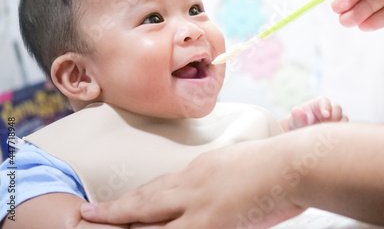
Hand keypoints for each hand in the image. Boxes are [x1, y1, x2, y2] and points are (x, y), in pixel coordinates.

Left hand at [81, 137, 305, 228]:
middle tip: (86, 214)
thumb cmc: (277, 163)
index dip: (136, 196)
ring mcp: (199, 205)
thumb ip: (221, 179)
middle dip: (115, 209)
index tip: (118, 201)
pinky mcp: (211, 223)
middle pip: (146, 200)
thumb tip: (215, 192)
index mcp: (201, 170)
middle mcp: (192, 185)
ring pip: (150, 220)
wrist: (293, 164)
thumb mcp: (240, 165)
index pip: (161, 186)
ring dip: (123, 226)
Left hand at [281, 97, 346, 131]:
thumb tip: (296, 111)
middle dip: (334, 117)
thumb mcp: (295, 121)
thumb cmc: (297, 125)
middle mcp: (329, 109)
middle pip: (337, 108)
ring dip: (338, 127)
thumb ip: (297, 117)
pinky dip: (341, 134)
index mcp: (318, 103)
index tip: (326, 115)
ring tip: (329, 135)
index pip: (324, 101)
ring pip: (343, 119)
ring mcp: (335, 119)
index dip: (326, 106)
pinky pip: (345, 130)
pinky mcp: (339, 128)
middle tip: (327, 127)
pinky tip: (333, 140)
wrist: (301, 136)